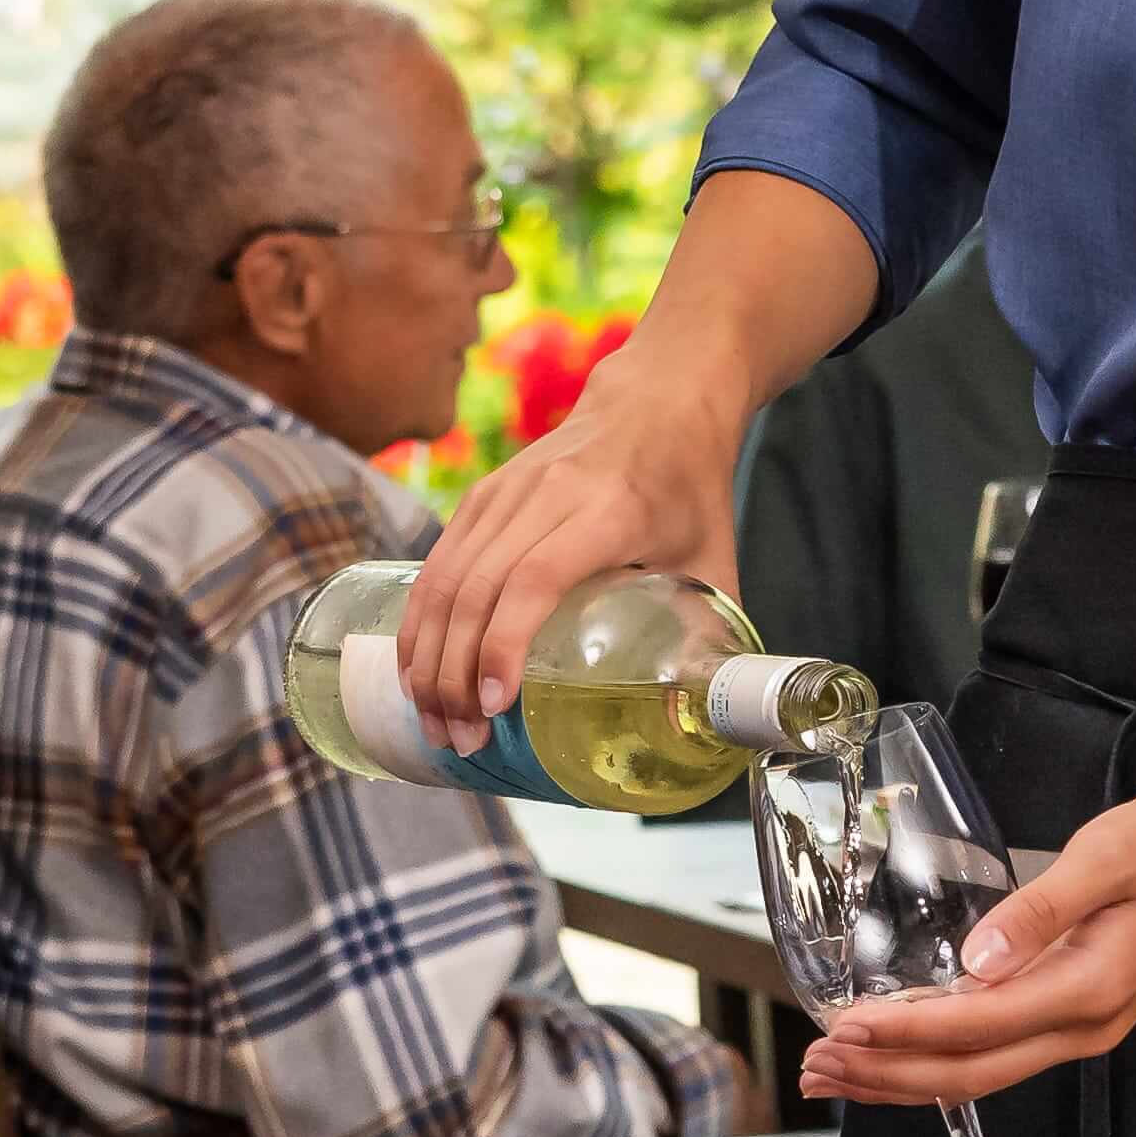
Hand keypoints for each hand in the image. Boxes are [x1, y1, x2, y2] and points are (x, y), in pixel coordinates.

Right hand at [385, 346, 744, 744]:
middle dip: (455, 673)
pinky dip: (420, 622)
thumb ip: (714, 635)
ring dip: (428, 656)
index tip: (494, 705)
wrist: (659, 397)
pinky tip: (419, 670)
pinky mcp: (481, 494)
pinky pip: (437, 563)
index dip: (506, 644)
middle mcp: (546, 494)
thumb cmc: (690, 486)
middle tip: (459, 739)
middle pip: (477, 589)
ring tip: (433, 720)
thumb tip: (707, 718)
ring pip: (445, 578)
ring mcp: (505, 490)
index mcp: (608, 510)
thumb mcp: (715, 558)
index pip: (535, 578)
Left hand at [784, 782, 1135, 1105]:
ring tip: (834, 1072)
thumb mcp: (1106, 857)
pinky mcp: (1073, 1019)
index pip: (978, 1026)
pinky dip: (935, 1061)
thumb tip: (979, 958)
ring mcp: (1079, 1031)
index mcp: (1088, 989)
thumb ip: (1041, 908)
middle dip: (886, 1074)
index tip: (844, 1027)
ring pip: (977, 1075)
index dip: (906, 1031)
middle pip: (969, 1074)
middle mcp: (1082, 1028)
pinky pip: (994, 1057)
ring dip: (902, 1078)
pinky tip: (894, 1054)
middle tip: (815, 1066)